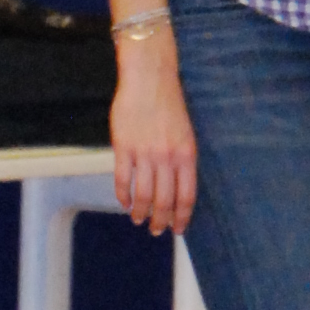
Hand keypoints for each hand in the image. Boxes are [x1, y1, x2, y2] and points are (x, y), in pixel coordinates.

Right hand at [108, 34, 194, 234]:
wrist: (149, 79)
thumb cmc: (168, 105)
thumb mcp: (184, 134)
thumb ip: (181, 160)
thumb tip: (175, 188)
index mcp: (186, 154)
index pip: (186, 196)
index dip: (182, 217)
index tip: (178, 229)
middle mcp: (167, 158)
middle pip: (164, 201)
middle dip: (160, 221)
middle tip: (156, 230)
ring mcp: (144, 154)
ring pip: (143, 195)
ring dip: (141, 213)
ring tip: (139, 220)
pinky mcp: (124, 148)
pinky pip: (123, 180)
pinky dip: (123, 196)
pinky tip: (125, 203)